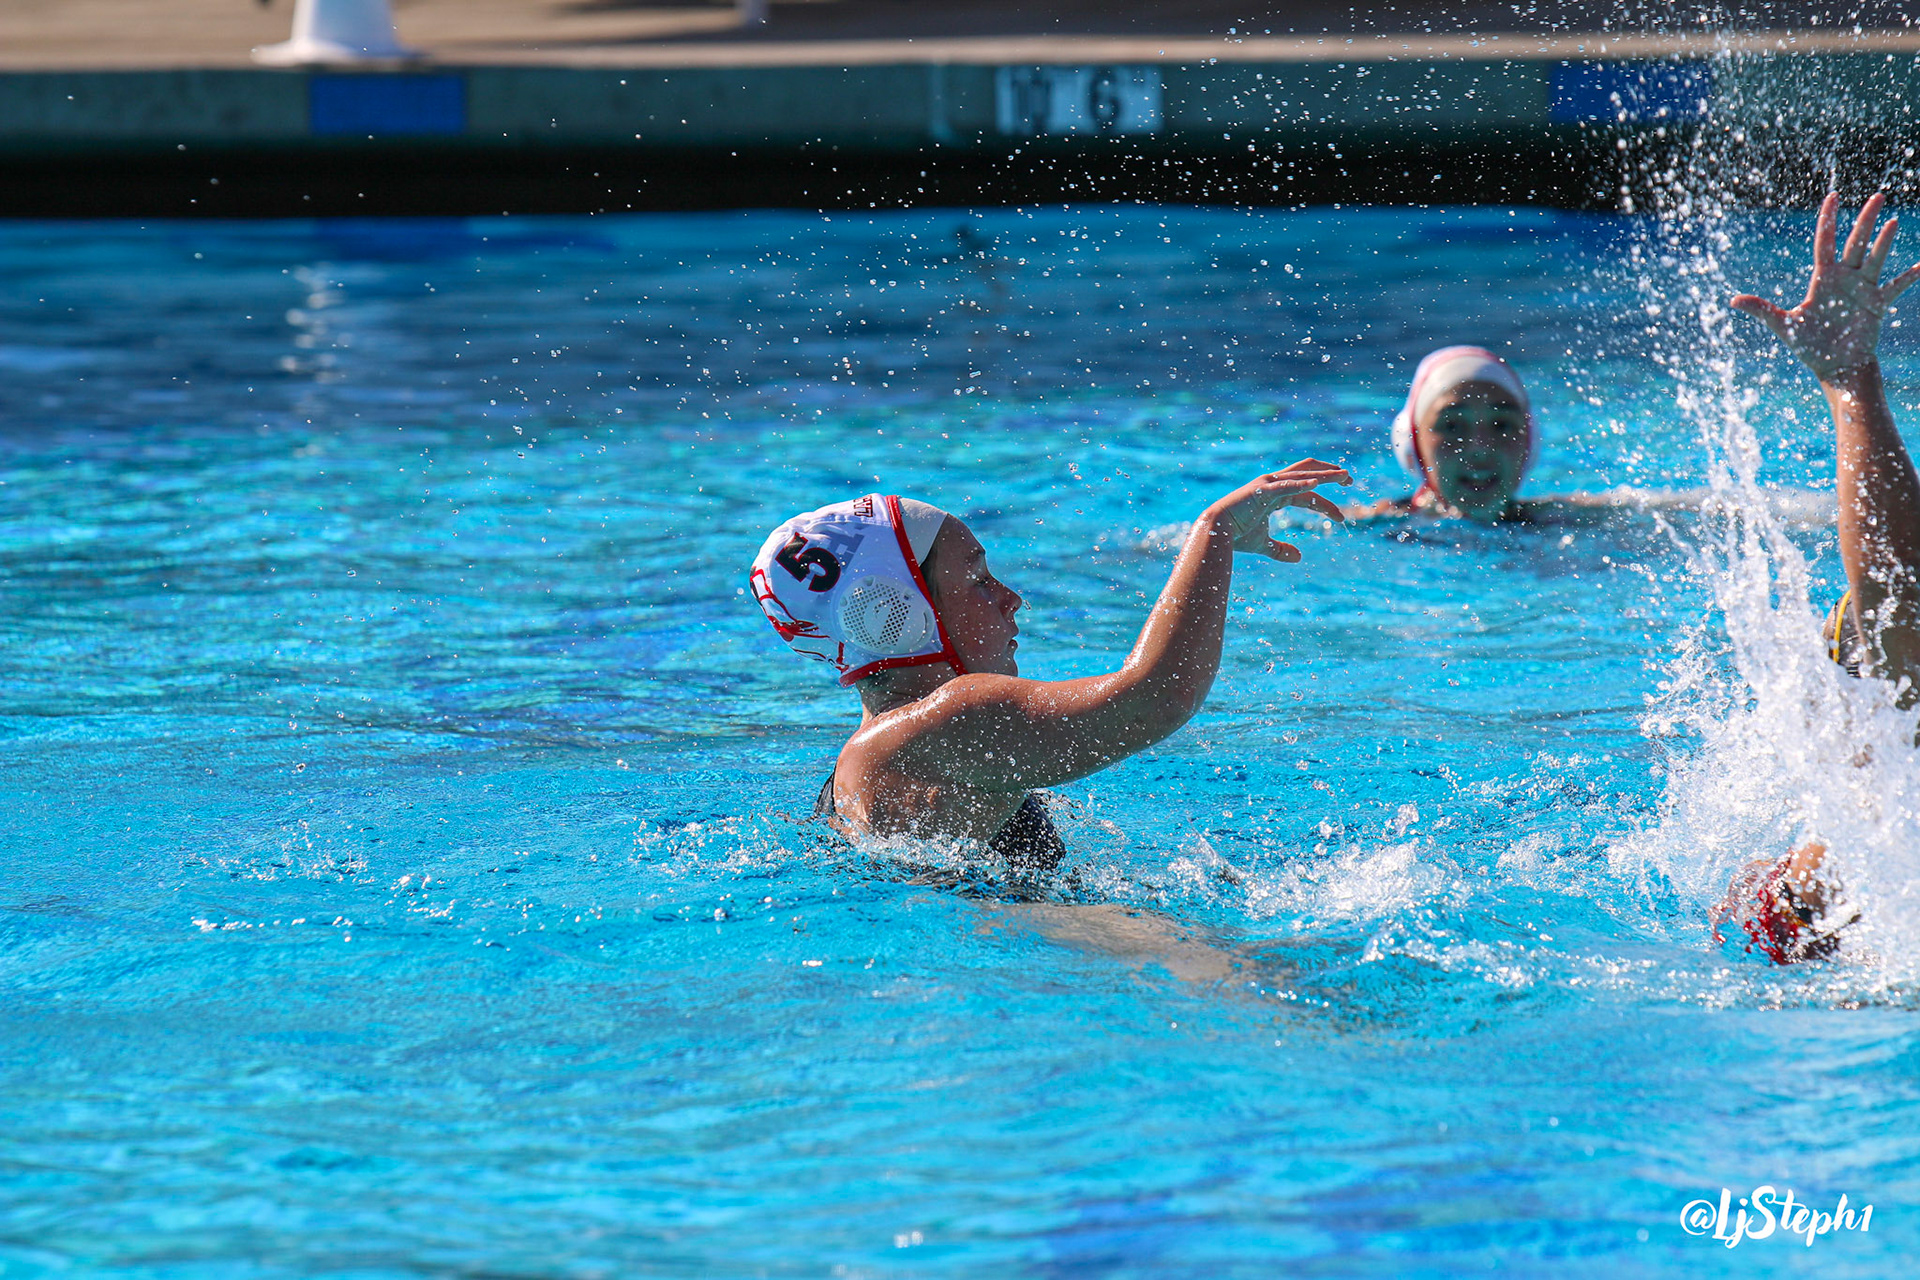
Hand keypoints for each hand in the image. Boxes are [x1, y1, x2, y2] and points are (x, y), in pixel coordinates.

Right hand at [1205, 458, 1350, 560]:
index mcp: (1274, 495)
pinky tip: (1319, 483)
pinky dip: (1302, 483)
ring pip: (1303, 475)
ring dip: (1325, 474)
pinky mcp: (1262, 490)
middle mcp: (1273, 485)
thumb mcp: (1264, 544)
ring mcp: (1267, 484)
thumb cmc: (1234, 536)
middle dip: (1330, 474)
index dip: (1324, 505)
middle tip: (1350, 479)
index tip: (1341, 517)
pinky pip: (1287, 485)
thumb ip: (1280, 550)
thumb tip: (1299, 557)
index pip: (1307, 495)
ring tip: (1346, 476)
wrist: (1213, 532)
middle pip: (1308, 473)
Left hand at [1731, 192, 1919, 379]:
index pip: (1825, 241)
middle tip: (1878, 196)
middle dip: (1865, 220)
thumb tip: (1732, 302)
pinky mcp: (1877, 304)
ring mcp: (1863, 289)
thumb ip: (1762, 311)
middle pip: (1856, 243)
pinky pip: (1897, 286)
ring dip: (1884, 241)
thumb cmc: (1809, 346)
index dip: (1828, 219)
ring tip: (1892, 222)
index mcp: (1823, 278)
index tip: (1833, 195)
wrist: (1834, 366)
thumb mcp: (1785, 326)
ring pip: (1875, 258)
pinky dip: (1911, 275)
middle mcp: (1845, 278)